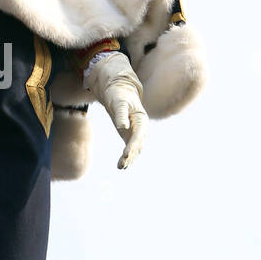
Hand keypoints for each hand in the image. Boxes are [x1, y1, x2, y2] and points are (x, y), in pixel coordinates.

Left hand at [85, 51, 147, 169]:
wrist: (119, 92)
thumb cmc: (118, 95)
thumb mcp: (118, 102)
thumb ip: (121, 113)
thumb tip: (122, 126)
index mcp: (141, 119)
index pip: (139, 134)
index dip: (133, 145)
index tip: (125, 154)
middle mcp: (141, 128)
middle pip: (138, 144)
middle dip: (131, 155)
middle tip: (122, 164)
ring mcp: (136, 133)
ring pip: (135, 149)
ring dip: (129, 159)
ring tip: (121, 167)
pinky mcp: (130, 136)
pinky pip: (130, 149)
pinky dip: (127, 157)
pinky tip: (121, 165)